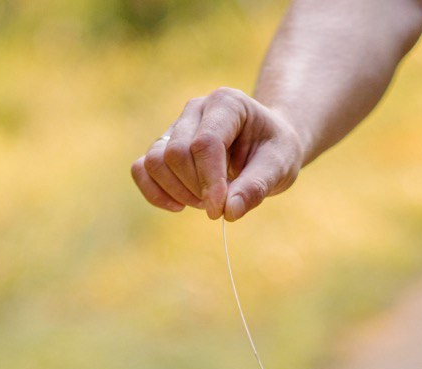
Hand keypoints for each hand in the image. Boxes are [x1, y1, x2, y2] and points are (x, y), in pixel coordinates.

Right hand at [131, 87, 303, 220]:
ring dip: (177, 192)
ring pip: (154, 161)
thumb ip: (257, 187)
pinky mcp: (164, 147)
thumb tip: (230, 212)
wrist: (266, 145)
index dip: (210, 181)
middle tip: (221, 204)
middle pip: (176, 153)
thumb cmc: (274, 152)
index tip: (221, 211)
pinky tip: (178, 207)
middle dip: (196, 189)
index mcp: (227, 103)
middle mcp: (196, 110)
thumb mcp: (279, 167)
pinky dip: (154, 192)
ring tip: (205, 201)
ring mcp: (176, 127)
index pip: (205, 143)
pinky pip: (142, 169)